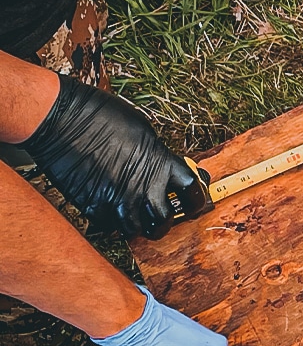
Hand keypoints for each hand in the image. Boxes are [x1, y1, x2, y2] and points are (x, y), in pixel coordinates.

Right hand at [17, 75, 195, 238]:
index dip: (196, 200)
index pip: (192, 190)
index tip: (195, 203)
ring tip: (135, 217)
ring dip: (138, 226)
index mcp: (161, 164)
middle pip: (164, 220)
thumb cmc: (102, 116)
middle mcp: (142, 187)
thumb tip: (164, 167)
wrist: (62, 121)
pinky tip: (110, 210)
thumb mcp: (143, 131)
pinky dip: (111, 222)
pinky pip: (108, 226)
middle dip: (165, 222)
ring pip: (135, 229)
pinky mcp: (92, 207)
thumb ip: (156, 155)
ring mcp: (116, 200)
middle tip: (161, 217)